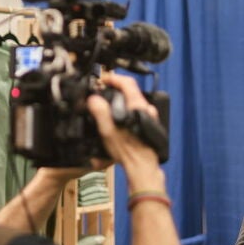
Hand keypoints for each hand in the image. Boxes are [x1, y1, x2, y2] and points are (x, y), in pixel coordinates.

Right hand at [87, 73, 163, 189]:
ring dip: (121, 100)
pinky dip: (126, 109)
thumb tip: (94, 99)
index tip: (104, 80)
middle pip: (131, 90)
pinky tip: (118, 118)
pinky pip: (136, 111)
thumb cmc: (129, 151)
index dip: (114, 78)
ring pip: (134, 101)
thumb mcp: (109, 131)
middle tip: (104, 91)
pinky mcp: (148, 125)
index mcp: (138, 106)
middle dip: (116, 89)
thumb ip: (100, 112)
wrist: (142, 166)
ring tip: (108, 104)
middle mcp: (146, 108)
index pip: (127, 82)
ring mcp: (149, 117)